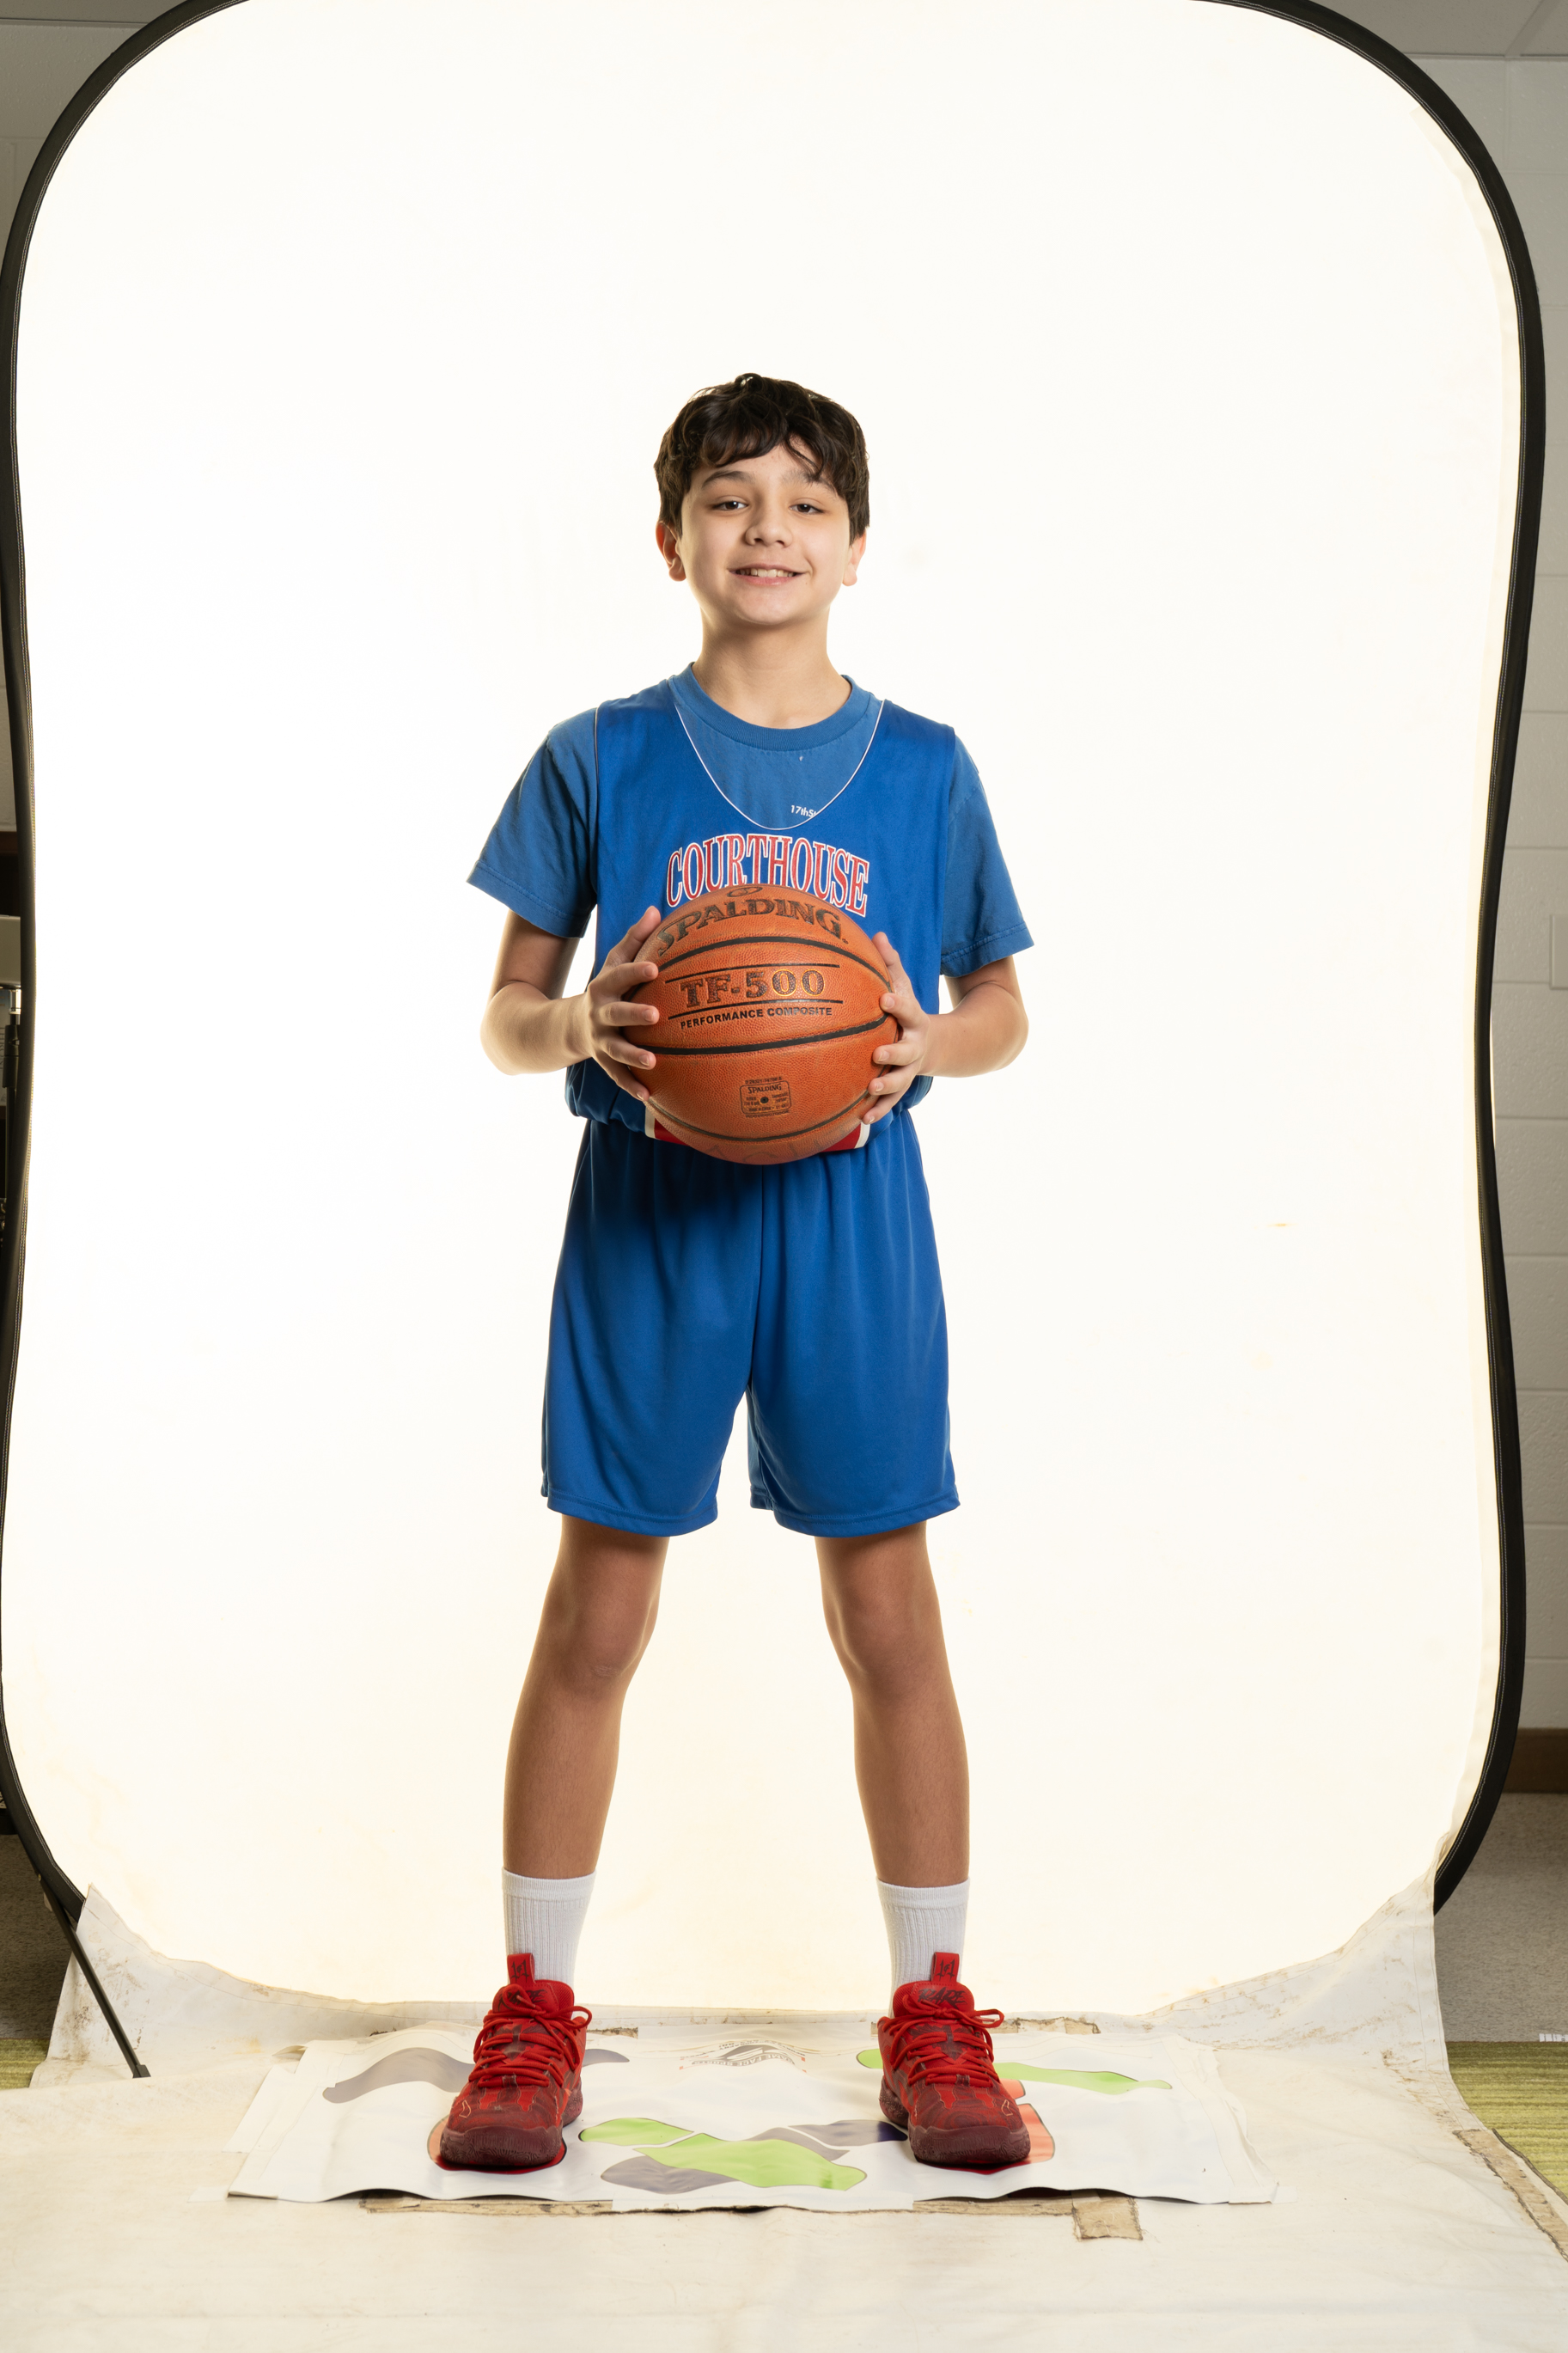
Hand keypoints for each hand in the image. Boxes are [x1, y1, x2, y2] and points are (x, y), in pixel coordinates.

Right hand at [573, 907, 662, 1102]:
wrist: (568, 1025)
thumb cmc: (606, 988)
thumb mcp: (613, 962)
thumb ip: (634, 938)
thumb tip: (656, 909)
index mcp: (604, 986)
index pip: (620, 975)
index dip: (635, 971)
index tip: (655, 968)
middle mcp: (599, 1013)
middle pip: (616, 1013)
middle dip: (634, 1014)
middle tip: (656, 1015)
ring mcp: (599, 1039)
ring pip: (616, 1048)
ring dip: (633, 1055)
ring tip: (653, 1061)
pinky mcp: (603, 1061)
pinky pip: (617, 1075)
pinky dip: (631, 1086)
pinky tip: (649, 1096)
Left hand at [866, 935, 927, 1123]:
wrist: (935, 1043)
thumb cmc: (906, 1010)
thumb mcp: (902, 986)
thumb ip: (890, 964)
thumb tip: (875, 933)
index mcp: (914, 1020)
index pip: (906, 1009)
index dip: (896, 1005)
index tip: (882, 999)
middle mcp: (915, 1046)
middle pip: (907, 1050)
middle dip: (893, 1052)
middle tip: (877, 1053)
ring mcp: (910, 1068)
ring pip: (901, 1079)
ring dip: (887, 1086)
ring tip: (870, 1088)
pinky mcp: (902, 1085)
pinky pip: (891, 1100)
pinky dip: (878, 1109)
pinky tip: (862, 1119)